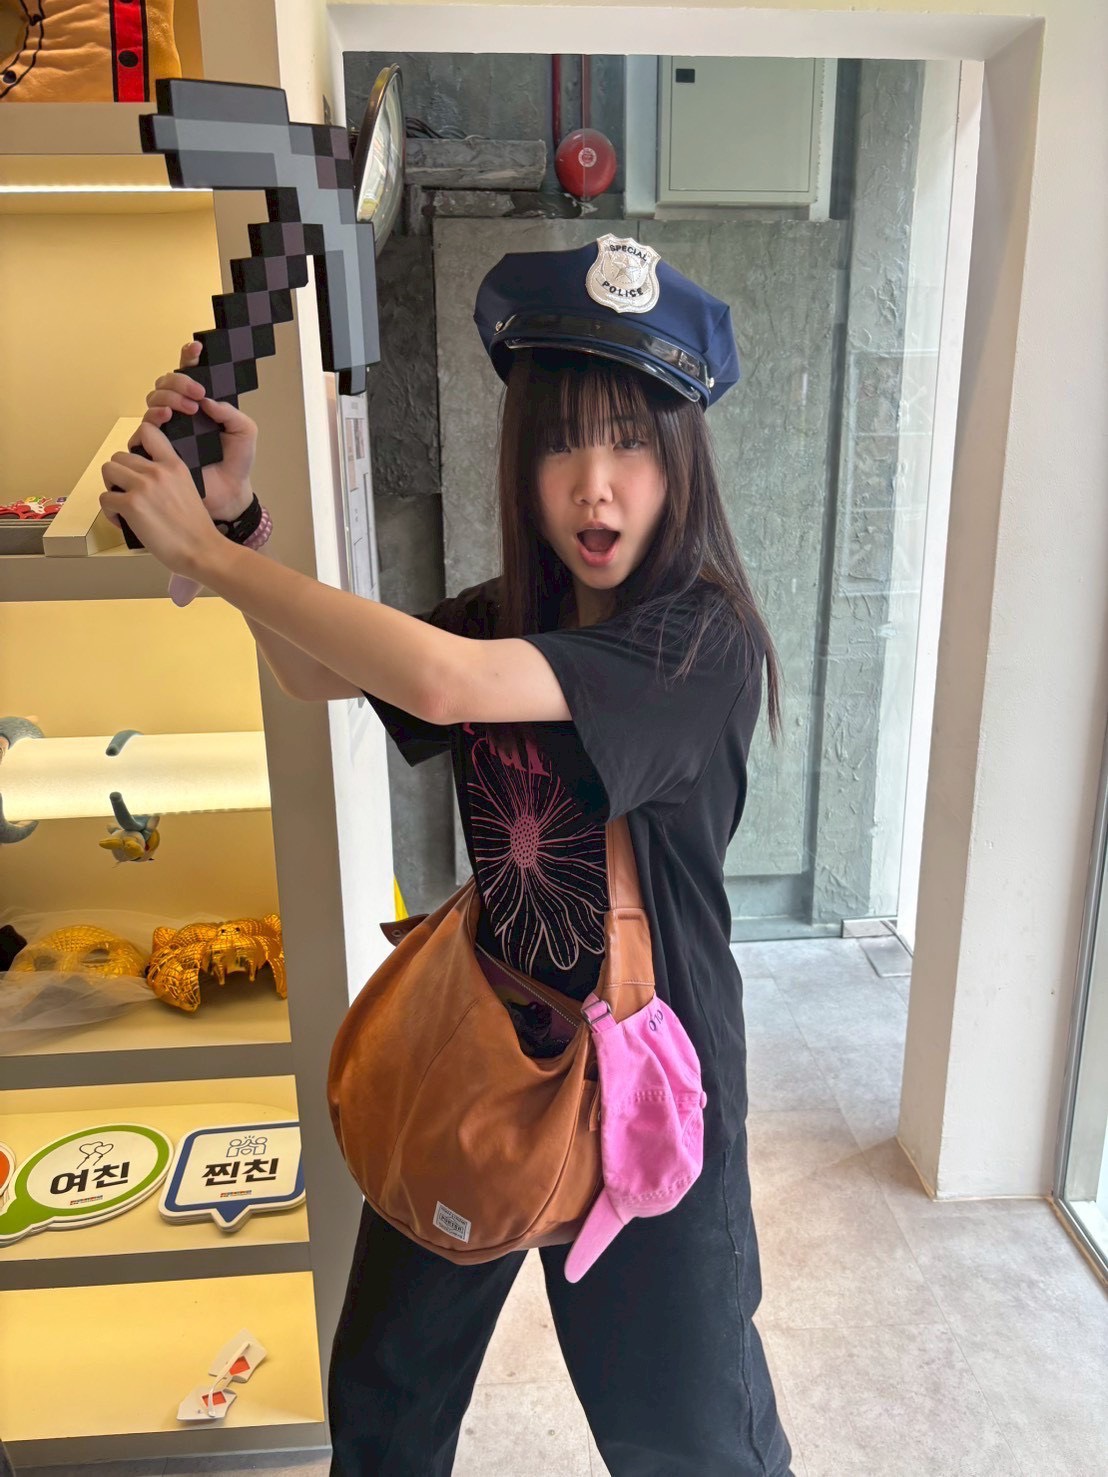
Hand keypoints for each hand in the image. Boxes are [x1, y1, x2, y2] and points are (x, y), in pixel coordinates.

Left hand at [99, 419, 227, 582]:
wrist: (202, 550)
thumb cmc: (197, 529)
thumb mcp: (189, 489)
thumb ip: (169, 479)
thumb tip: (145, 482)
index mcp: (175, 465)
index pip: (147, 432)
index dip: (136, 444)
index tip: (137, 463)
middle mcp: (158, 471)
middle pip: (119, 456)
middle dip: (120, 474)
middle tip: (128, 493)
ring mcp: (143, 486)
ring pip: (108, 470)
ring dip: (111, 487)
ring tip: (122, 504)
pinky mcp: (131, 504)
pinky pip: (104, 498)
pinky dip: (109, 511)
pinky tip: (123, 521)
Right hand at [132, 340, 258, 523]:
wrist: (230, 494)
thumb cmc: (236, 463)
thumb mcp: (245, 432)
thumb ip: (231, 413)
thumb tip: (208, 401)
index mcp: (199, 404)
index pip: (188, 374)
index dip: (188, 358)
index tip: (197, 349)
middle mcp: (179, 414)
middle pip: (165, 384)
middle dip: (178, 382)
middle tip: (196, 394)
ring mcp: (166, 430)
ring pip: (153, 401)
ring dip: (167, 399)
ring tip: (185, 409)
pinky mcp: (155, 449)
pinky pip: (142, 430)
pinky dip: (152, 420)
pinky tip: (166, 420)